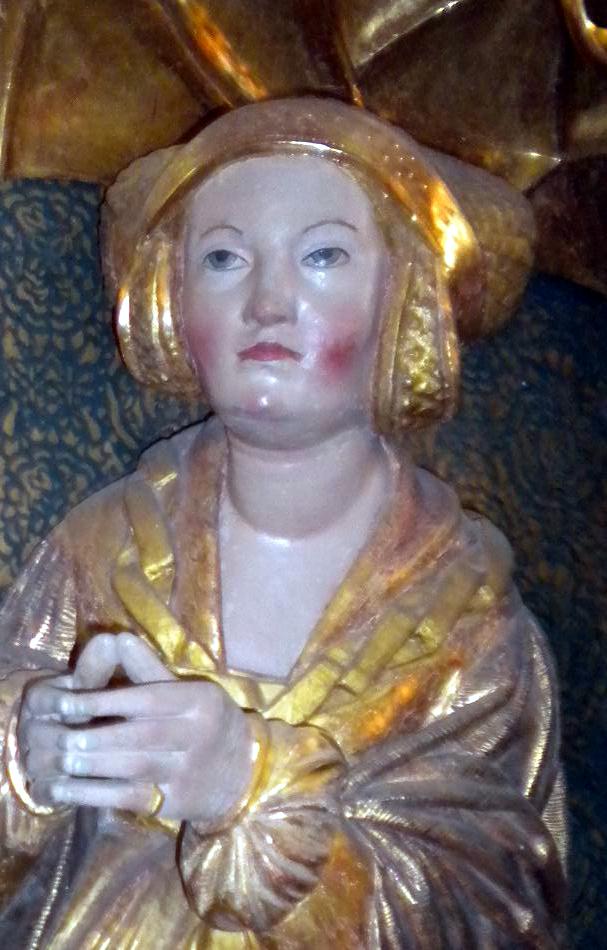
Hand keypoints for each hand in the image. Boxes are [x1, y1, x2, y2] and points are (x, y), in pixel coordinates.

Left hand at [19, 633, 253, 822]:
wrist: (243, 773)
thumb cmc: (208, 722)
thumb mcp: (190, 691)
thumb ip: (150, 670)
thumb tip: (118, 638)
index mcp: (199, 701)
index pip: (148, 699)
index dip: (106, 701)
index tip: (68, 703)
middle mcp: (197, 735)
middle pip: (141, 736)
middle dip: (97, 737)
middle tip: (60, 737)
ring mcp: (187, 772)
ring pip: (134, 768)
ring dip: (93, 767)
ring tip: (60, 762)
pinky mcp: (175, 803)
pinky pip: (131, 799)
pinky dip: (96, 795)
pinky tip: (68, 790)